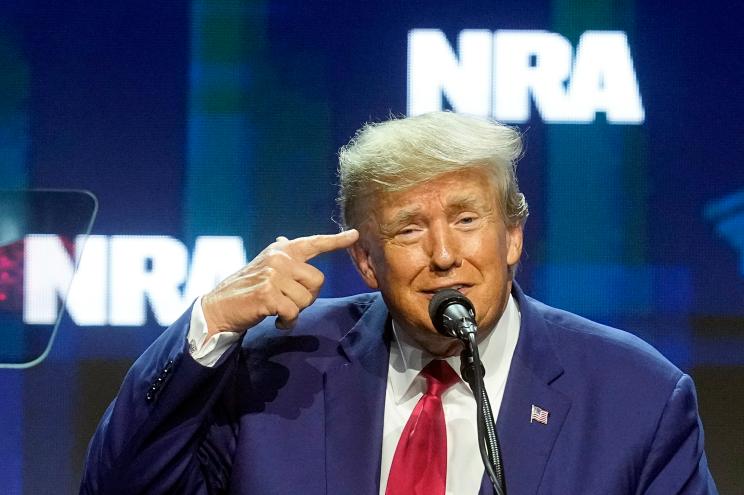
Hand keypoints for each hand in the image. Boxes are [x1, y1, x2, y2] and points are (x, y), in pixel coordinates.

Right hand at [201, 229, 358, 336]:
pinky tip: (276, 320)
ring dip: (295, 312)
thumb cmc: (245, 288)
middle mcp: (279, 258)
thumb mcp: (263, 265)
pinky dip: (287, 322)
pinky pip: (293, 312)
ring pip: (306, 300)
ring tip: (278, 311)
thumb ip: (279, 256)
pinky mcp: (268, 294)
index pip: (313, 243)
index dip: (336, 240)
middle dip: (308, 297)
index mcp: (281, 250)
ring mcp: (273, 275)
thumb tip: (285, 239)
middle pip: (317, 281)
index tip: (355, 234)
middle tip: (289, 302)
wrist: (219, 307)